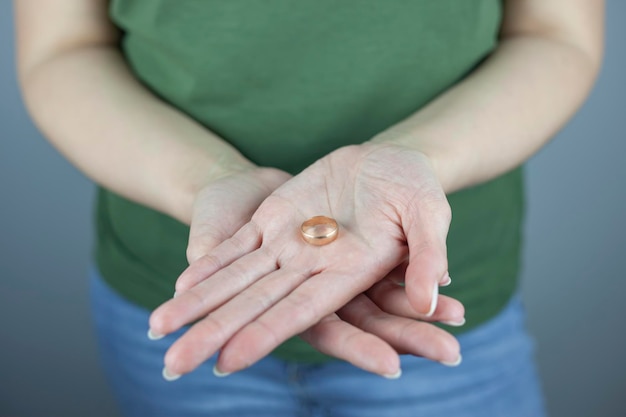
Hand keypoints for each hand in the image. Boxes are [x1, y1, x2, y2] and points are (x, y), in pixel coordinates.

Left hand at [151, 144, 457, 376]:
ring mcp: (289, 243)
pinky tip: (181, 284)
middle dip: (212, 334)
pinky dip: (210, 264)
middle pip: (254, 306)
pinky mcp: (275, 219)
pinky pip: (237, 245)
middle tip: (171, 368)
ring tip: (157, 328)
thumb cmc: (417, 188)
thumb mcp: (429, 213)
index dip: (264, 334)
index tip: (226, 361)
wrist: (390, 161)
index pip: (300, 311)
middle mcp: (311, 266)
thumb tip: (428, 300)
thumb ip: (427, 255)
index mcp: (349, 271)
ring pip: (235, 279)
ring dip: (197, 303)